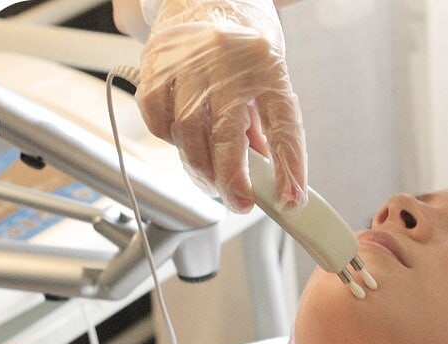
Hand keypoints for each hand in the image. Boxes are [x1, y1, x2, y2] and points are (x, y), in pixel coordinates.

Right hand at [136, 0, 306, 212]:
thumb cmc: (245, 37)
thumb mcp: (271, 74)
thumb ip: (267, 121)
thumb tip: (267, 170)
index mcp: (267, 65)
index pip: (283, 125)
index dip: (288, 169)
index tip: (291, 200)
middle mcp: (226, 63)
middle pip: (226, 135)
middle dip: (232, 180)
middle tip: (240, 203)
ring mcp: (187, 64)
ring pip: (188, 133)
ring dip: (201, 167)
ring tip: (213, 181)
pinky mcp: (156, 67)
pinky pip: (158, 118)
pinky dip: (171, 140)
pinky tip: (185, 144)